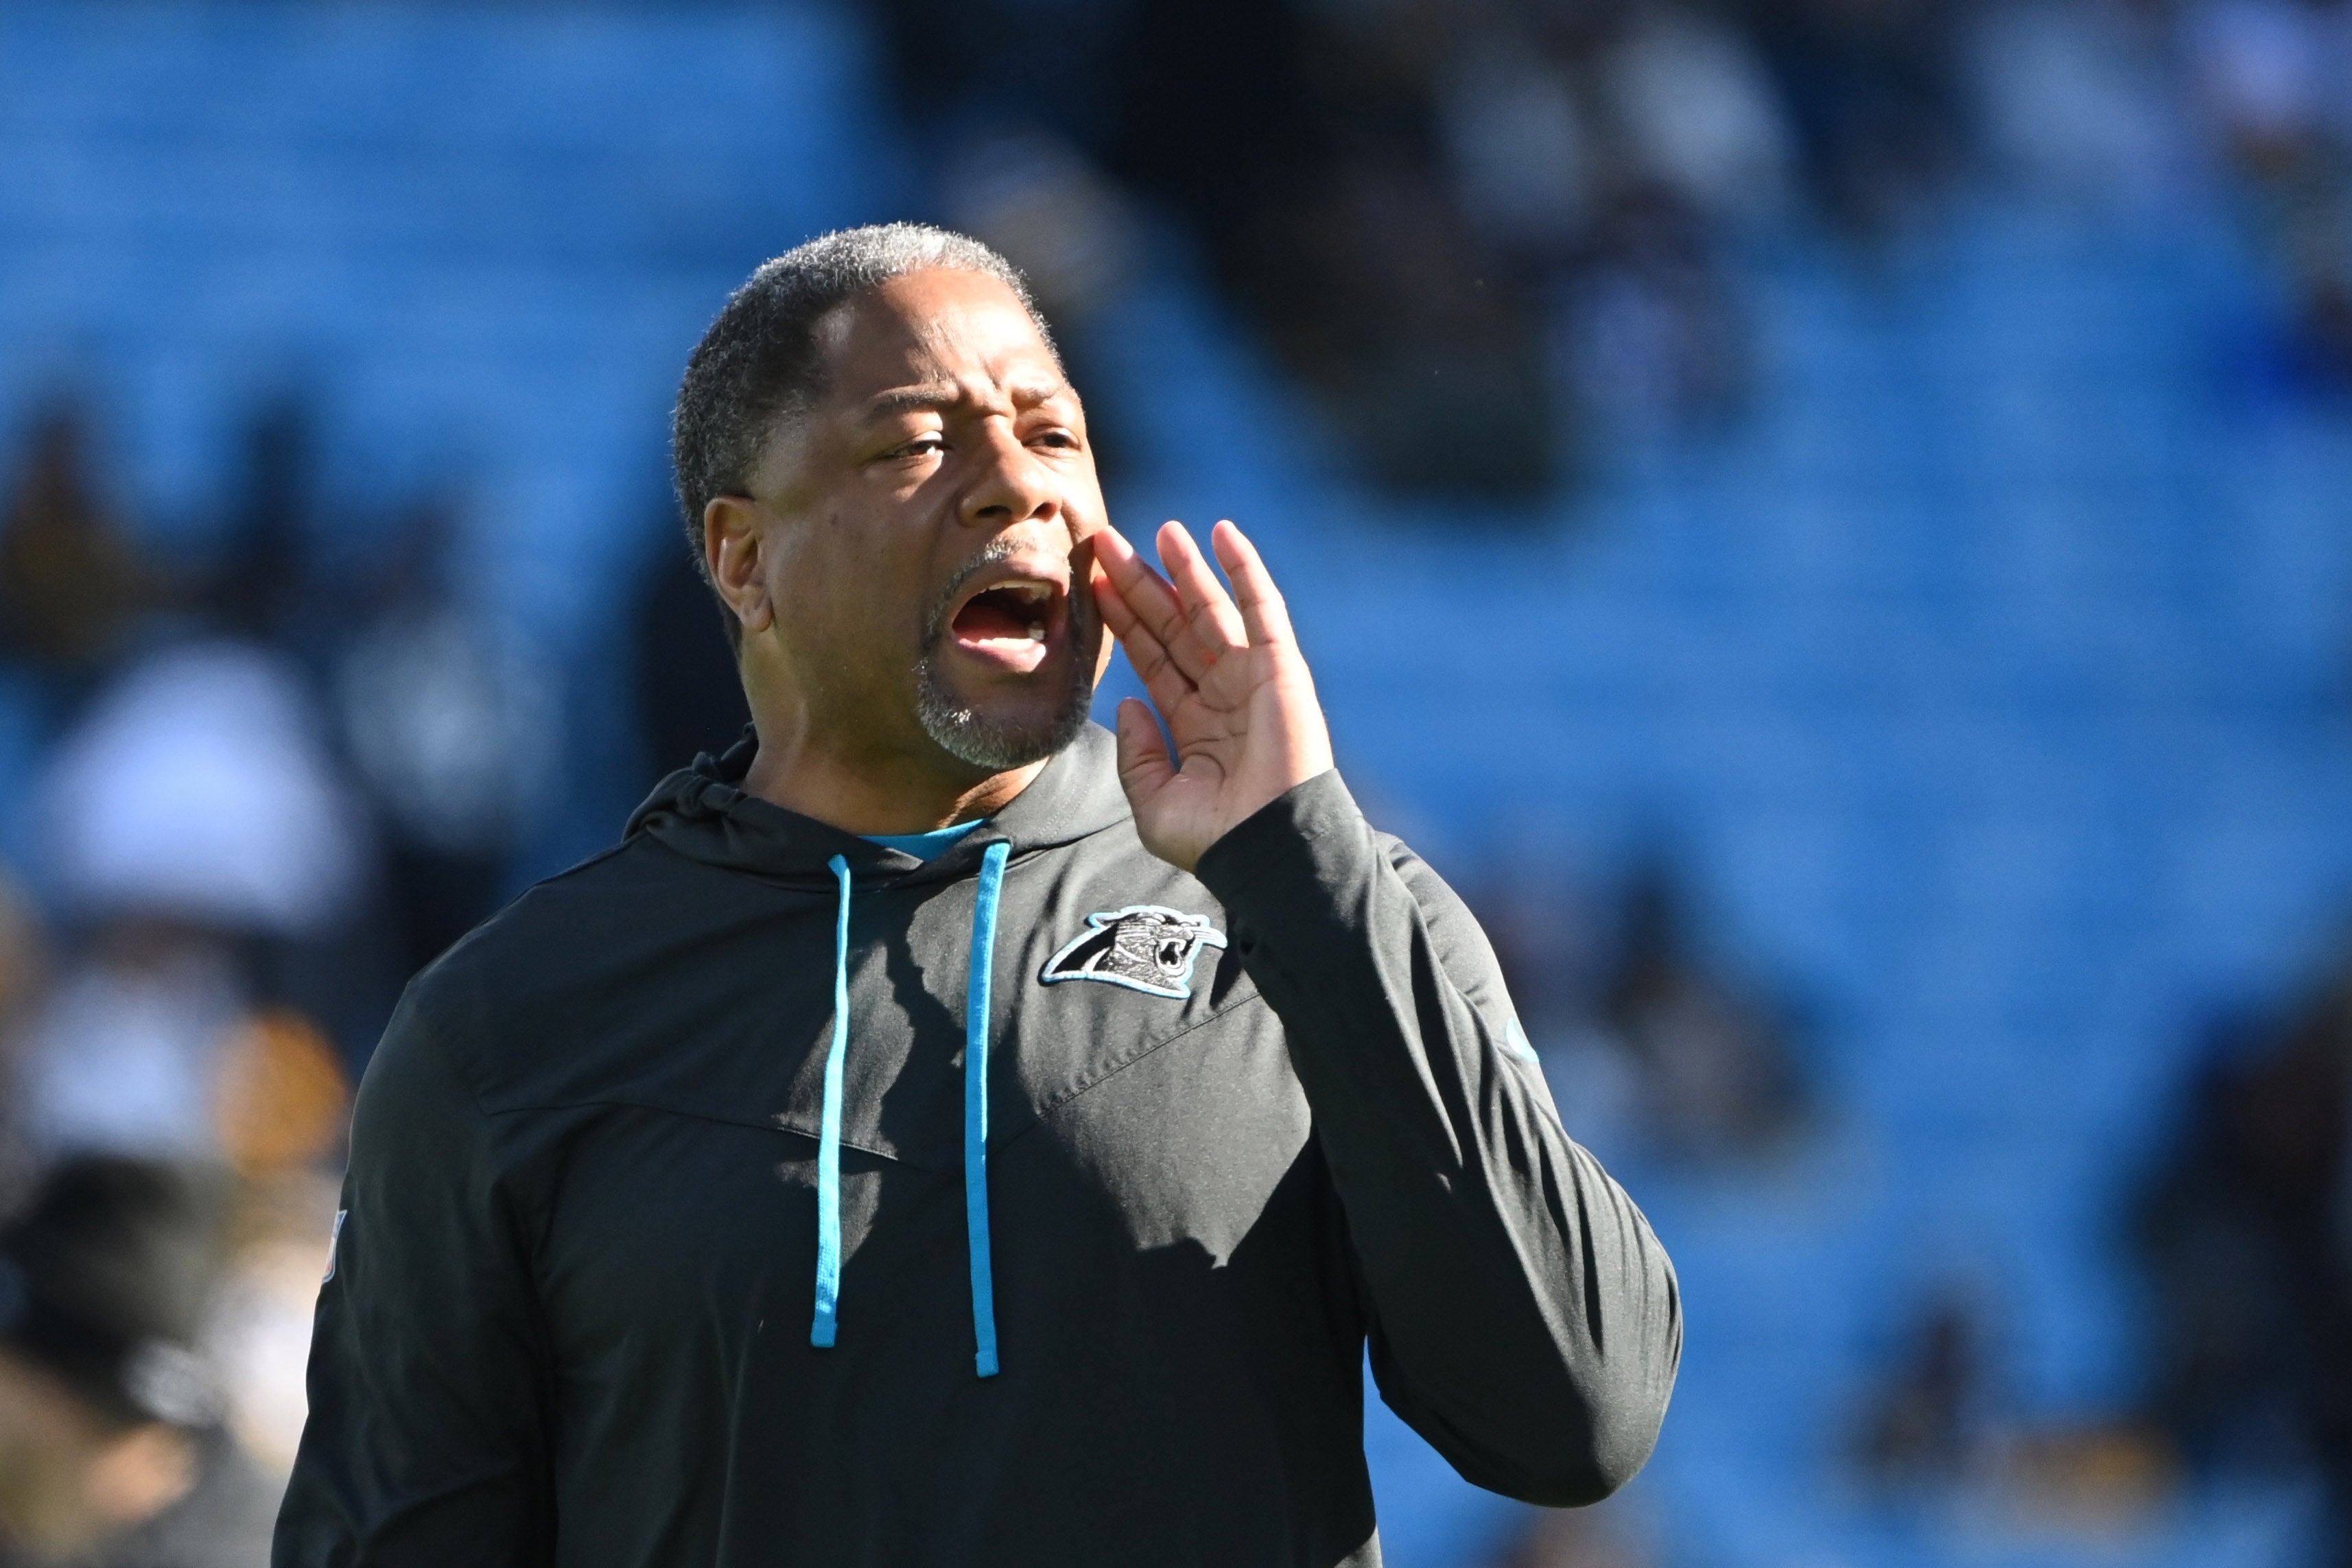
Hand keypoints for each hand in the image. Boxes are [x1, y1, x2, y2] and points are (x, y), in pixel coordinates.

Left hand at [1090, 519, 1334, 871]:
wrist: (1267, 847)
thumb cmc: (1215, 838)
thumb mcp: (1155, 802)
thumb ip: (1137, 755)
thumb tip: (1127, 704)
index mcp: (1195, 725)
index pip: (1153, 660)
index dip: (1124, 622)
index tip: (1092, 586)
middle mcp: (1223, 695)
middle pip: (1174, 626)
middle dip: (1141, 585)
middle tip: (1107, 543)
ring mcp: (1252, 678)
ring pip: (1212, 609)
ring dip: (1186, 567)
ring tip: (1158, 528)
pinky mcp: (1281, 667)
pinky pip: (1262, 607)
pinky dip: (1244, 568)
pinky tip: (1222, 534)